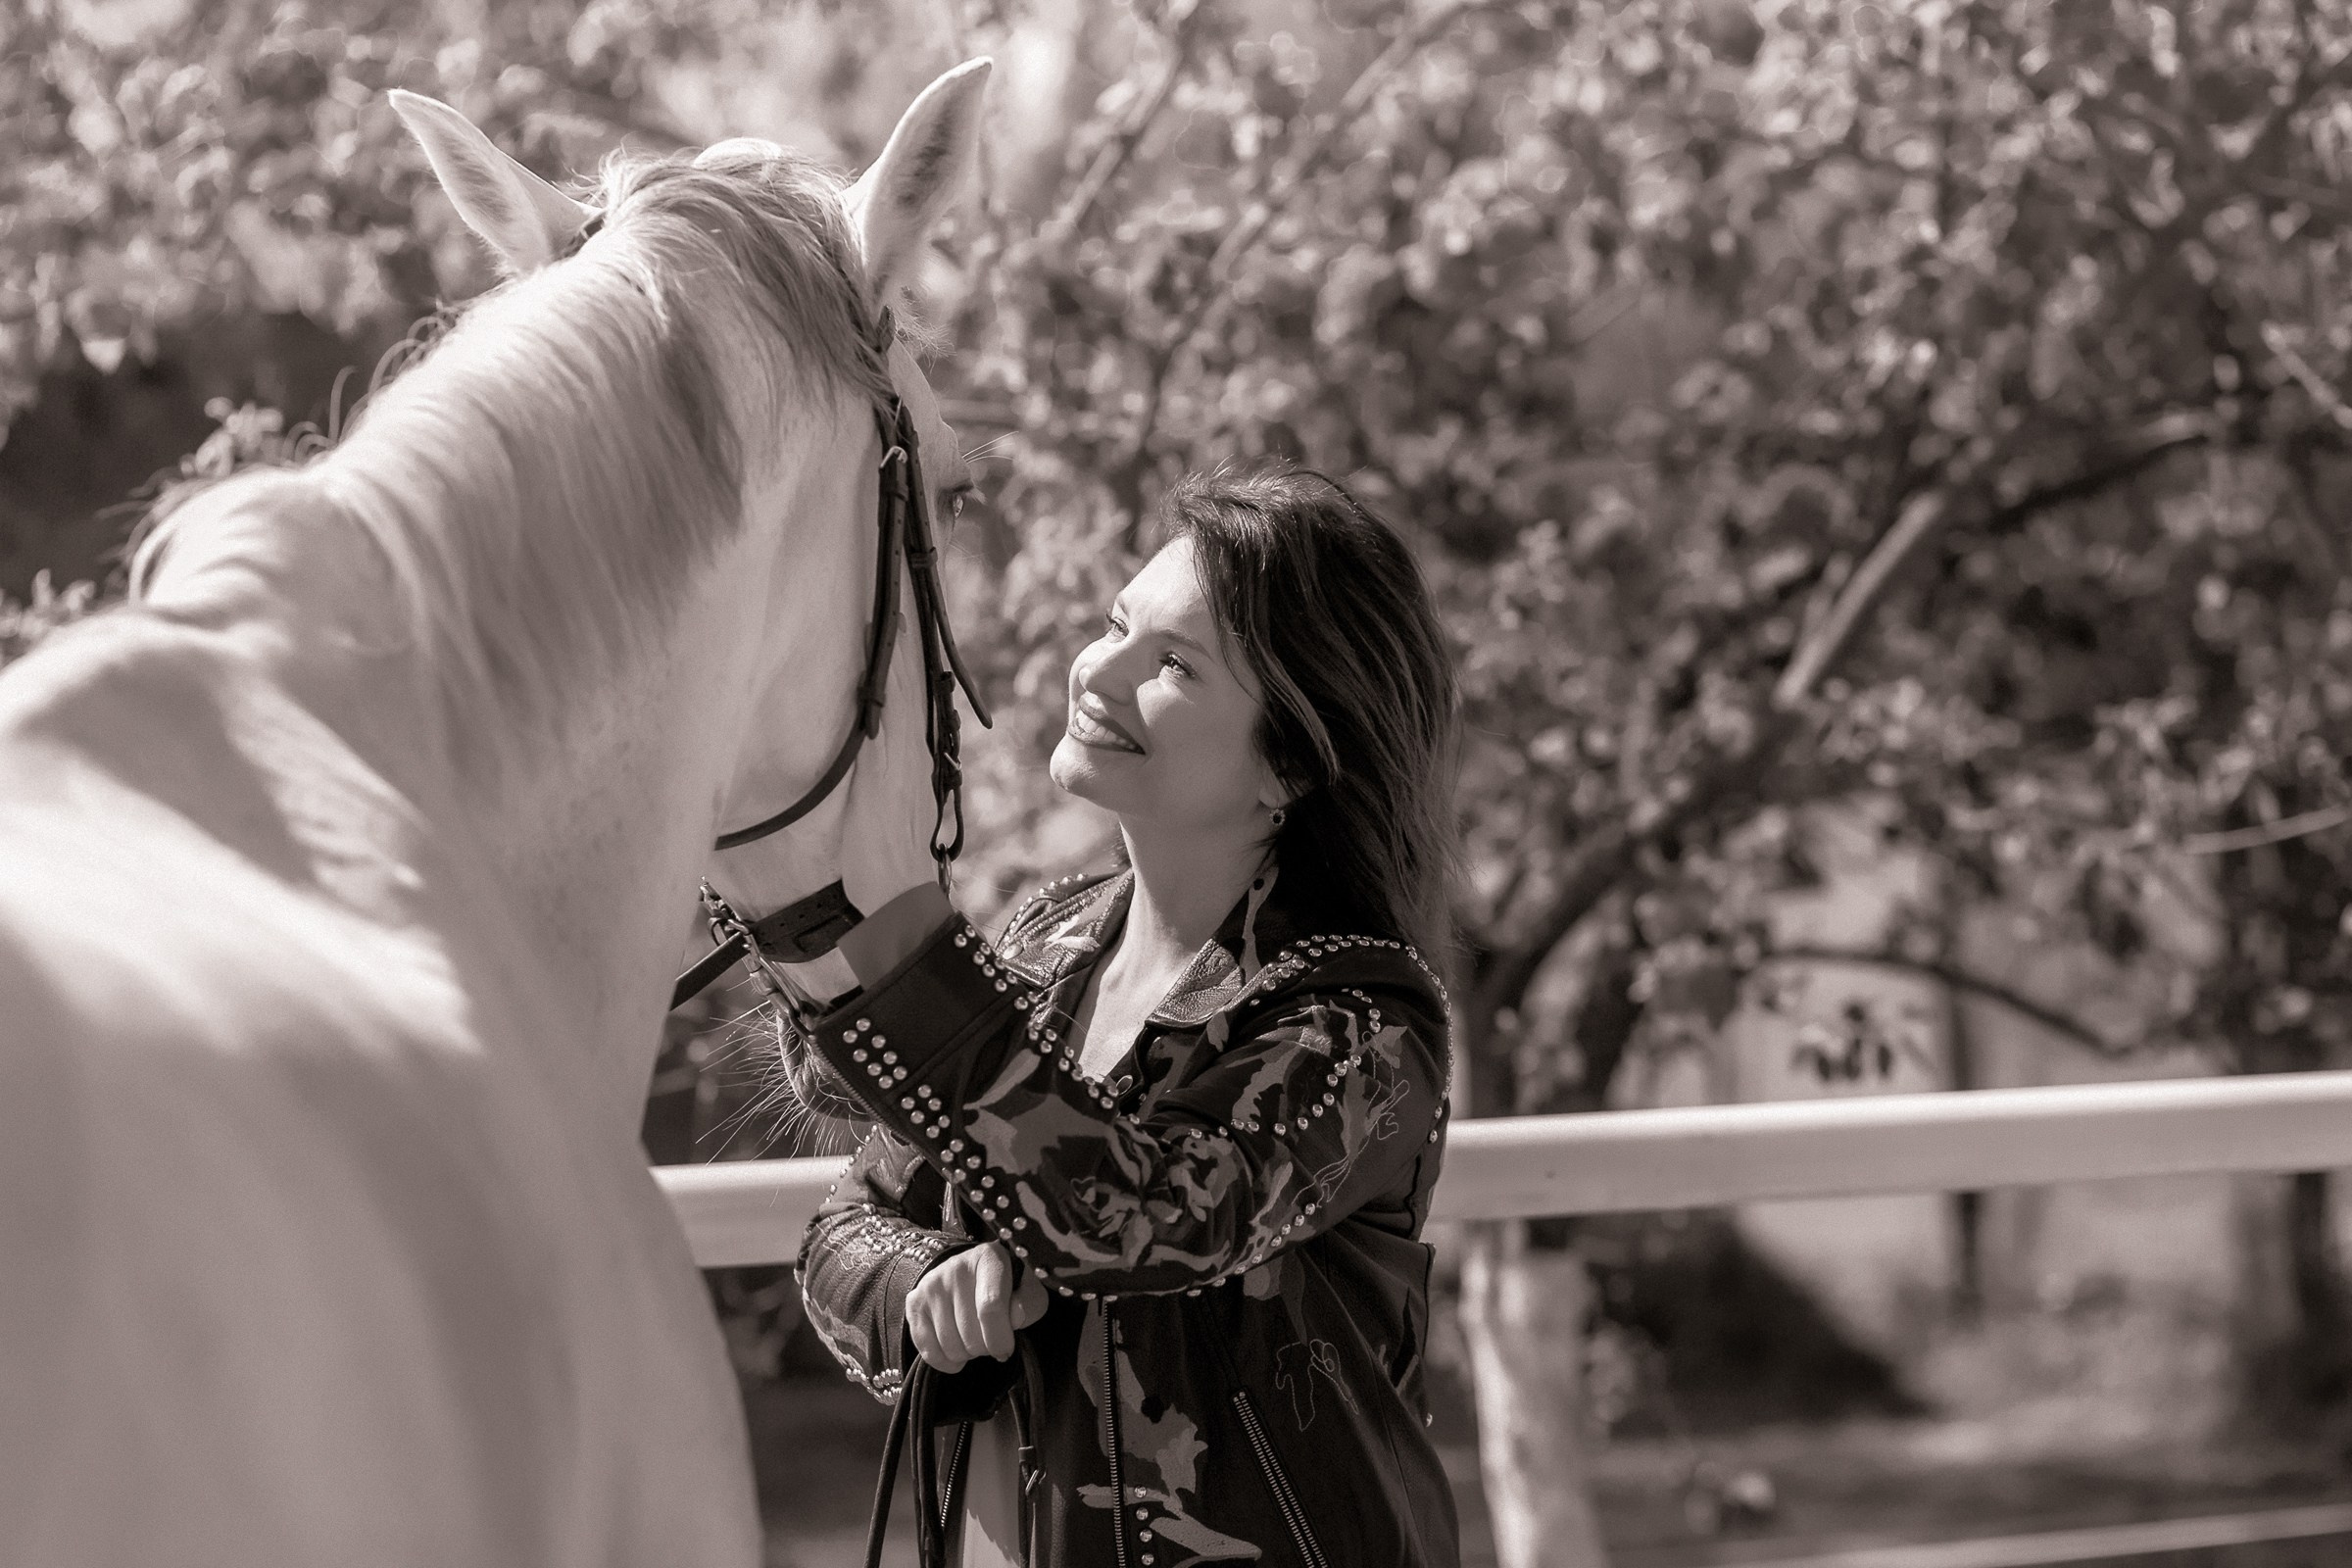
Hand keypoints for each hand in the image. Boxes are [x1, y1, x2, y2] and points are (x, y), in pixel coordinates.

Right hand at [906, 1242, 1047, 1372]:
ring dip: (967, 1354)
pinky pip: (928, 1350)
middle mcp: (956, 1266)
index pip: (990, 1307)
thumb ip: (1028, 1306)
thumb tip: (1015, 1317)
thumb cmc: (1009, 1291)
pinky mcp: (914, 1302)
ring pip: (950, 1346)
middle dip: (985, 1348)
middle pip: (969, 1332)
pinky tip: (957, 1351)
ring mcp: (932, 1284)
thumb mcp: (1029, 1295)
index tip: (1006, 1350)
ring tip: (974, 1338)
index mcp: (990, 1258)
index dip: (999, 1338)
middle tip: (990, 1339)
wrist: (976, 1279)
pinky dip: (945, 1362)